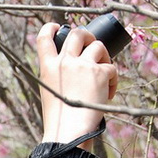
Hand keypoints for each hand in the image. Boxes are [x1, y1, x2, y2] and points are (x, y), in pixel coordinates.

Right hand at [36, 23, 117, 149]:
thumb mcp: (50, 93)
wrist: (69, 131)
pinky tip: (109, 92)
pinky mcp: (99, 73)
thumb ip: (58, 78)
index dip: (51, 28)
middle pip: (77, 33)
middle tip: (92, 44)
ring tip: (105, 73)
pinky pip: (111, 67)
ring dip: (104, 56)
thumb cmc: (60, 119)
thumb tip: (75, 71)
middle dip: (87, 35)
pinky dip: (113, 78)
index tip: (58, 27)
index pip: (44, 38)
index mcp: (47, 67)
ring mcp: (82, 65)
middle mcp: (64, 62)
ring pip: (98, 46)